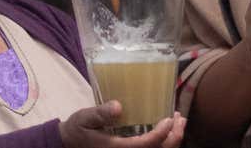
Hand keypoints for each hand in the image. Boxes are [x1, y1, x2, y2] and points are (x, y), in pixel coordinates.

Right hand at [59, 101, 186, 147]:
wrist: (69, 143)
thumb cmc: (78, 129)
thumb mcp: (84, 118)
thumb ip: (100, 113)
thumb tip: (118, 106)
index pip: (145, 146)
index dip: (161, 134)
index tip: (170, 119)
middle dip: (174, 138)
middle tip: (180, 119)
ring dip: (172, 141)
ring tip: (179, 122)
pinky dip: (164, 143)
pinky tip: (168, 130)